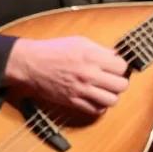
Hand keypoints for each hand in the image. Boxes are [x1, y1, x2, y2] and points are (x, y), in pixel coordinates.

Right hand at [4, 36, 128, 115]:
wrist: (31, 63)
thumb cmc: (52, 50)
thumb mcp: (78, 41)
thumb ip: (98, 49)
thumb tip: (115, 56)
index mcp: (91, 56)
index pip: (121, 66)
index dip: (120, 67)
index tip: (114, 67)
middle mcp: (89, 73)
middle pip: (121, 85)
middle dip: (119, 82)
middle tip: (112, 79)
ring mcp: (81, 89)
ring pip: (112, 100)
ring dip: (111, 95)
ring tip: (104, 90)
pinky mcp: (73, 101)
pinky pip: (96, 110)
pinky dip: (99, 106)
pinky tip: (95, 98)